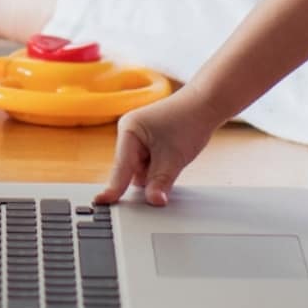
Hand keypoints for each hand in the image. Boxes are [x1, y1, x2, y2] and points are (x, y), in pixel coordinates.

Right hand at [94, 90, 220, 206]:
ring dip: (155, 174)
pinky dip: (160, 169)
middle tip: (167, 173)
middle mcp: (129, 133)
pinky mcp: (148, 141)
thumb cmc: (189, 121)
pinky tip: (173, 159)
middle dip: (148, 178)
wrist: (205, 104)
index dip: (114, 187)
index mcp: (129, 130)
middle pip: (131, 171)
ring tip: (174, 158)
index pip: (121, 167)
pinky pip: (148, 165)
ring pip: (141, 171)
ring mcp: (138, 137)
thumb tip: (153, 202)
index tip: (102, 202)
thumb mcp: (174, 158)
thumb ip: (160, 183)